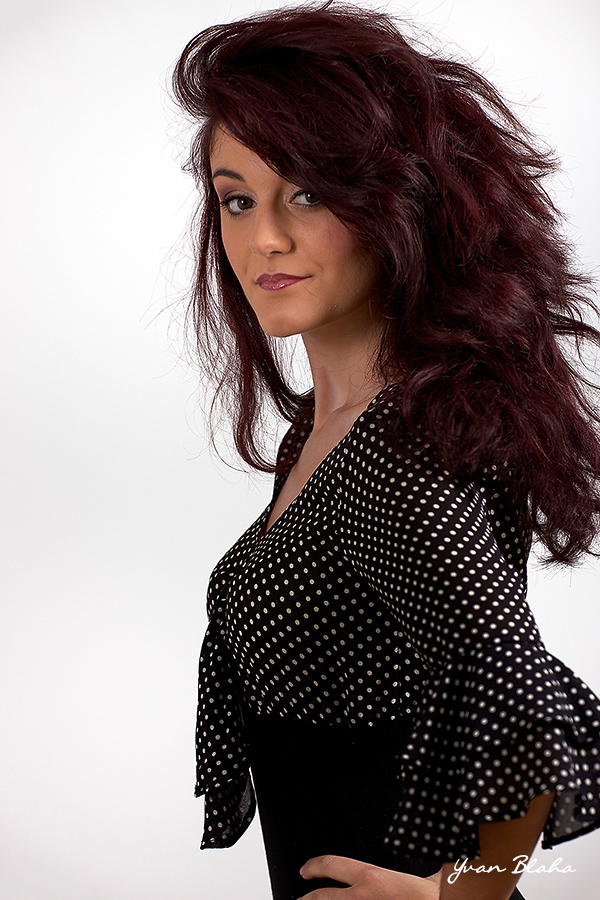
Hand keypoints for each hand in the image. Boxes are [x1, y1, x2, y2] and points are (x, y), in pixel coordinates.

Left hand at [297, 855, 441, 899]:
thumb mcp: (421, 876)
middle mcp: (363, 896)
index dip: (314, 866)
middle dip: (307, 899)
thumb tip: (432, 862)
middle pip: (322, 897)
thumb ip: (416, 870)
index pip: (331, 864)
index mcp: (372, 876)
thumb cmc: (433, 898)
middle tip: (300, 899)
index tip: (305, 870)